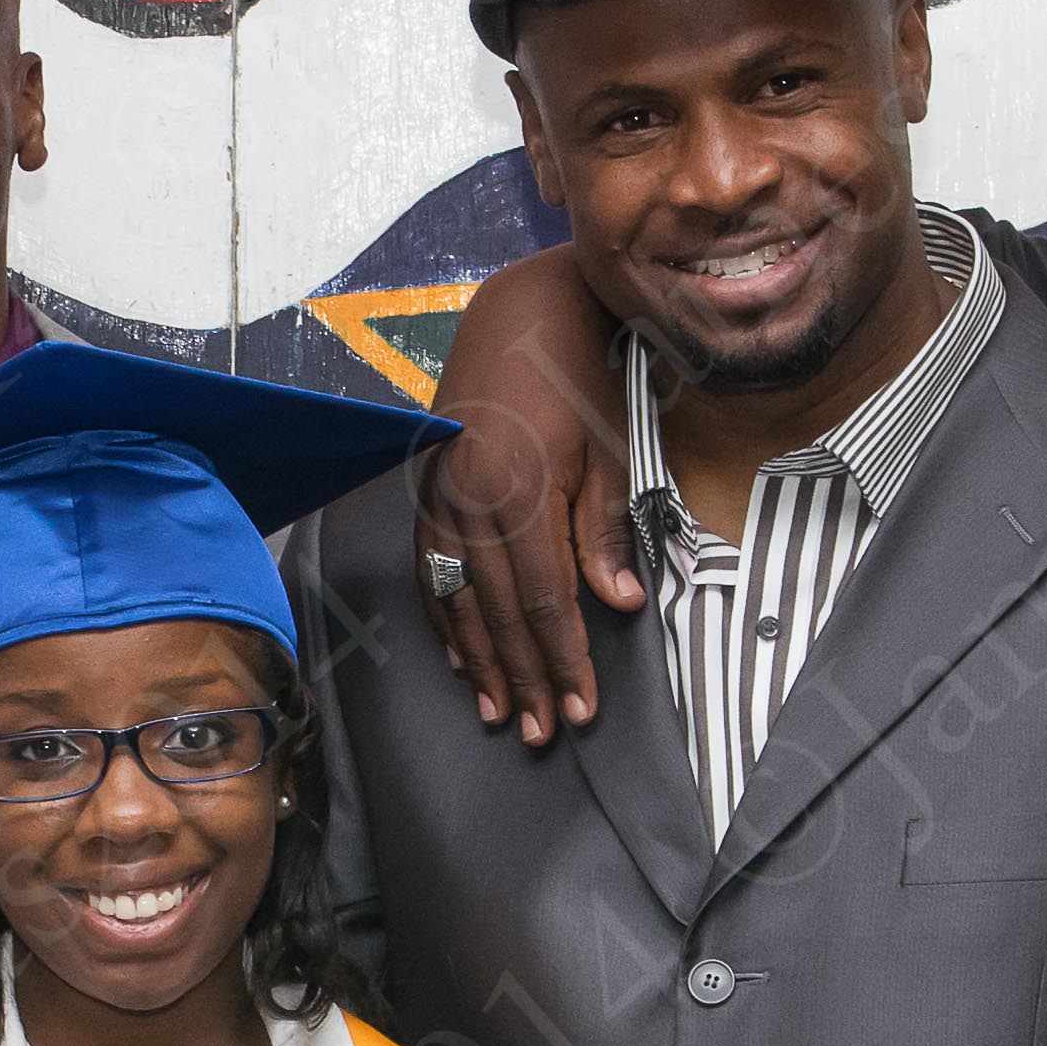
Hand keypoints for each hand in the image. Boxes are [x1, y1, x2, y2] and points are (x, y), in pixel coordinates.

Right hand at [412, 250, 640, 745]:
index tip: (583, 709)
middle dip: (526, 678)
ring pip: (458, 601)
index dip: (565, 661)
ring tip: (503, 713)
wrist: (521, 312)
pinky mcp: (429, 490)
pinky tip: (461, 657)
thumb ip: (604, 532)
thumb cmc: (579, 378)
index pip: (546, 602)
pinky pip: (430, 572)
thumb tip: (618, 606)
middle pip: (500, 613)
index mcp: (521, 494)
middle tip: (546, 733)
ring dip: (482, 663)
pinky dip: (446, 620)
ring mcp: (441, 498)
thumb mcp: (609, 451)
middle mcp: (470, 504)